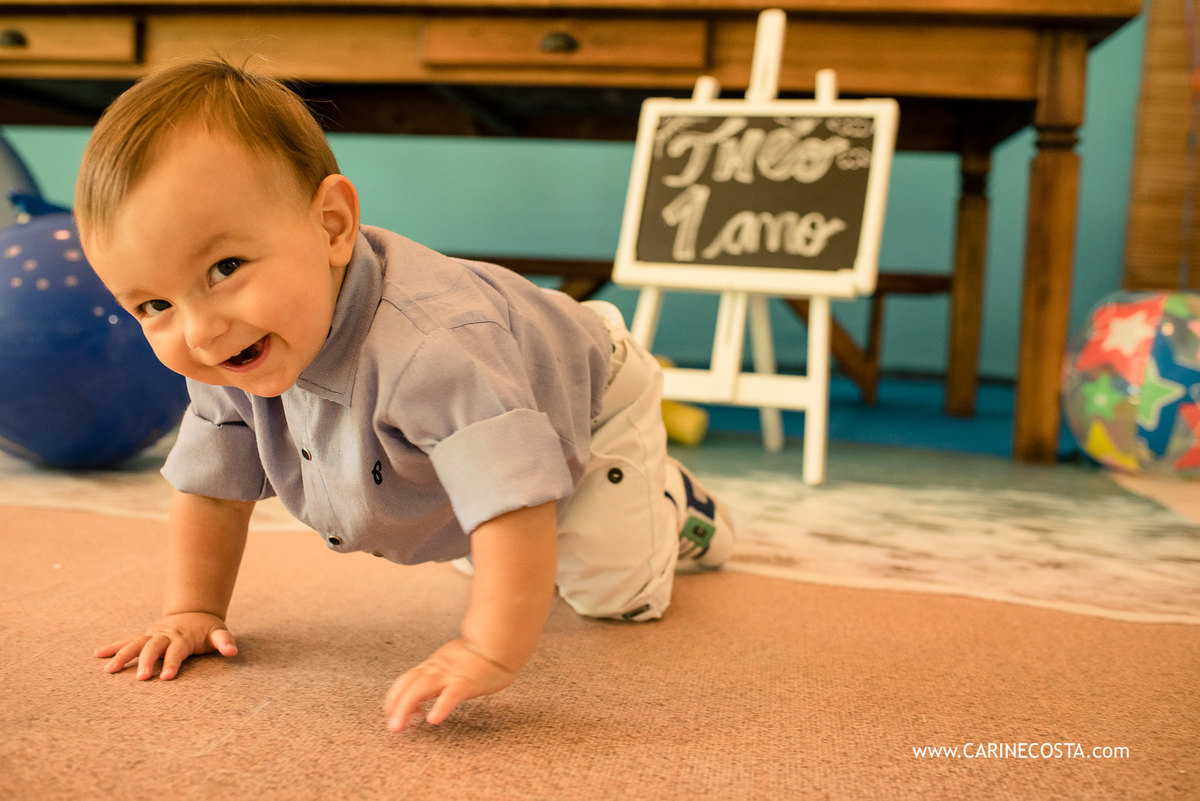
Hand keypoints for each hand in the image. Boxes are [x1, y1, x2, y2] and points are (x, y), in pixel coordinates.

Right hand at [94, 612, 237, 680]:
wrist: (193, 612)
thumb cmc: (206, 629)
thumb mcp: (219, 633)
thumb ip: (225, 642)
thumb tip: (232, 652)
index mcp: (183, 637)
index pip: (177, 651)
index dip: (172, 663)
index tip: (166, 677)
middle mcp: (165, 635)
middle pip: (154, 648)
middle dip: (147, 662)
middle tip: (141, 678)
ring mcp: (152, 634)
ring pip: (135, 644)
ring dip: (122, 656)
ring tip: (109, 670)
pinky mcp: (144, 635)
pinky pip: (127, 641)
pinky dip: (113, 647)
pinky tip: (98, 655)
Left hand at [383, 638, 515, 731]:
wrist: (500, 642)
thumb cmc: (481, 655)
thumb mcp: (453, 660)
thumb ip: (441, 671)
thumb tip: (433, 685)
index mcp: (433, 665)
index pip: (405, 680)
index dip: (395, 697)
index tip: (396, 712)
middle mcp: (437, 670)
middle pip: (406, 685)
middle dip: (393, 706)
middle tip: (392, 726)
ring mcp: (450, 675)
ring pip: (419, 689)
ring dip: (405, 708)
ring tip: (398, 726)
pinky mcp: (466, 683)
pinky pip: (450, 695)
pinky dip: (440, 707)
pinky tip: (434, 719)